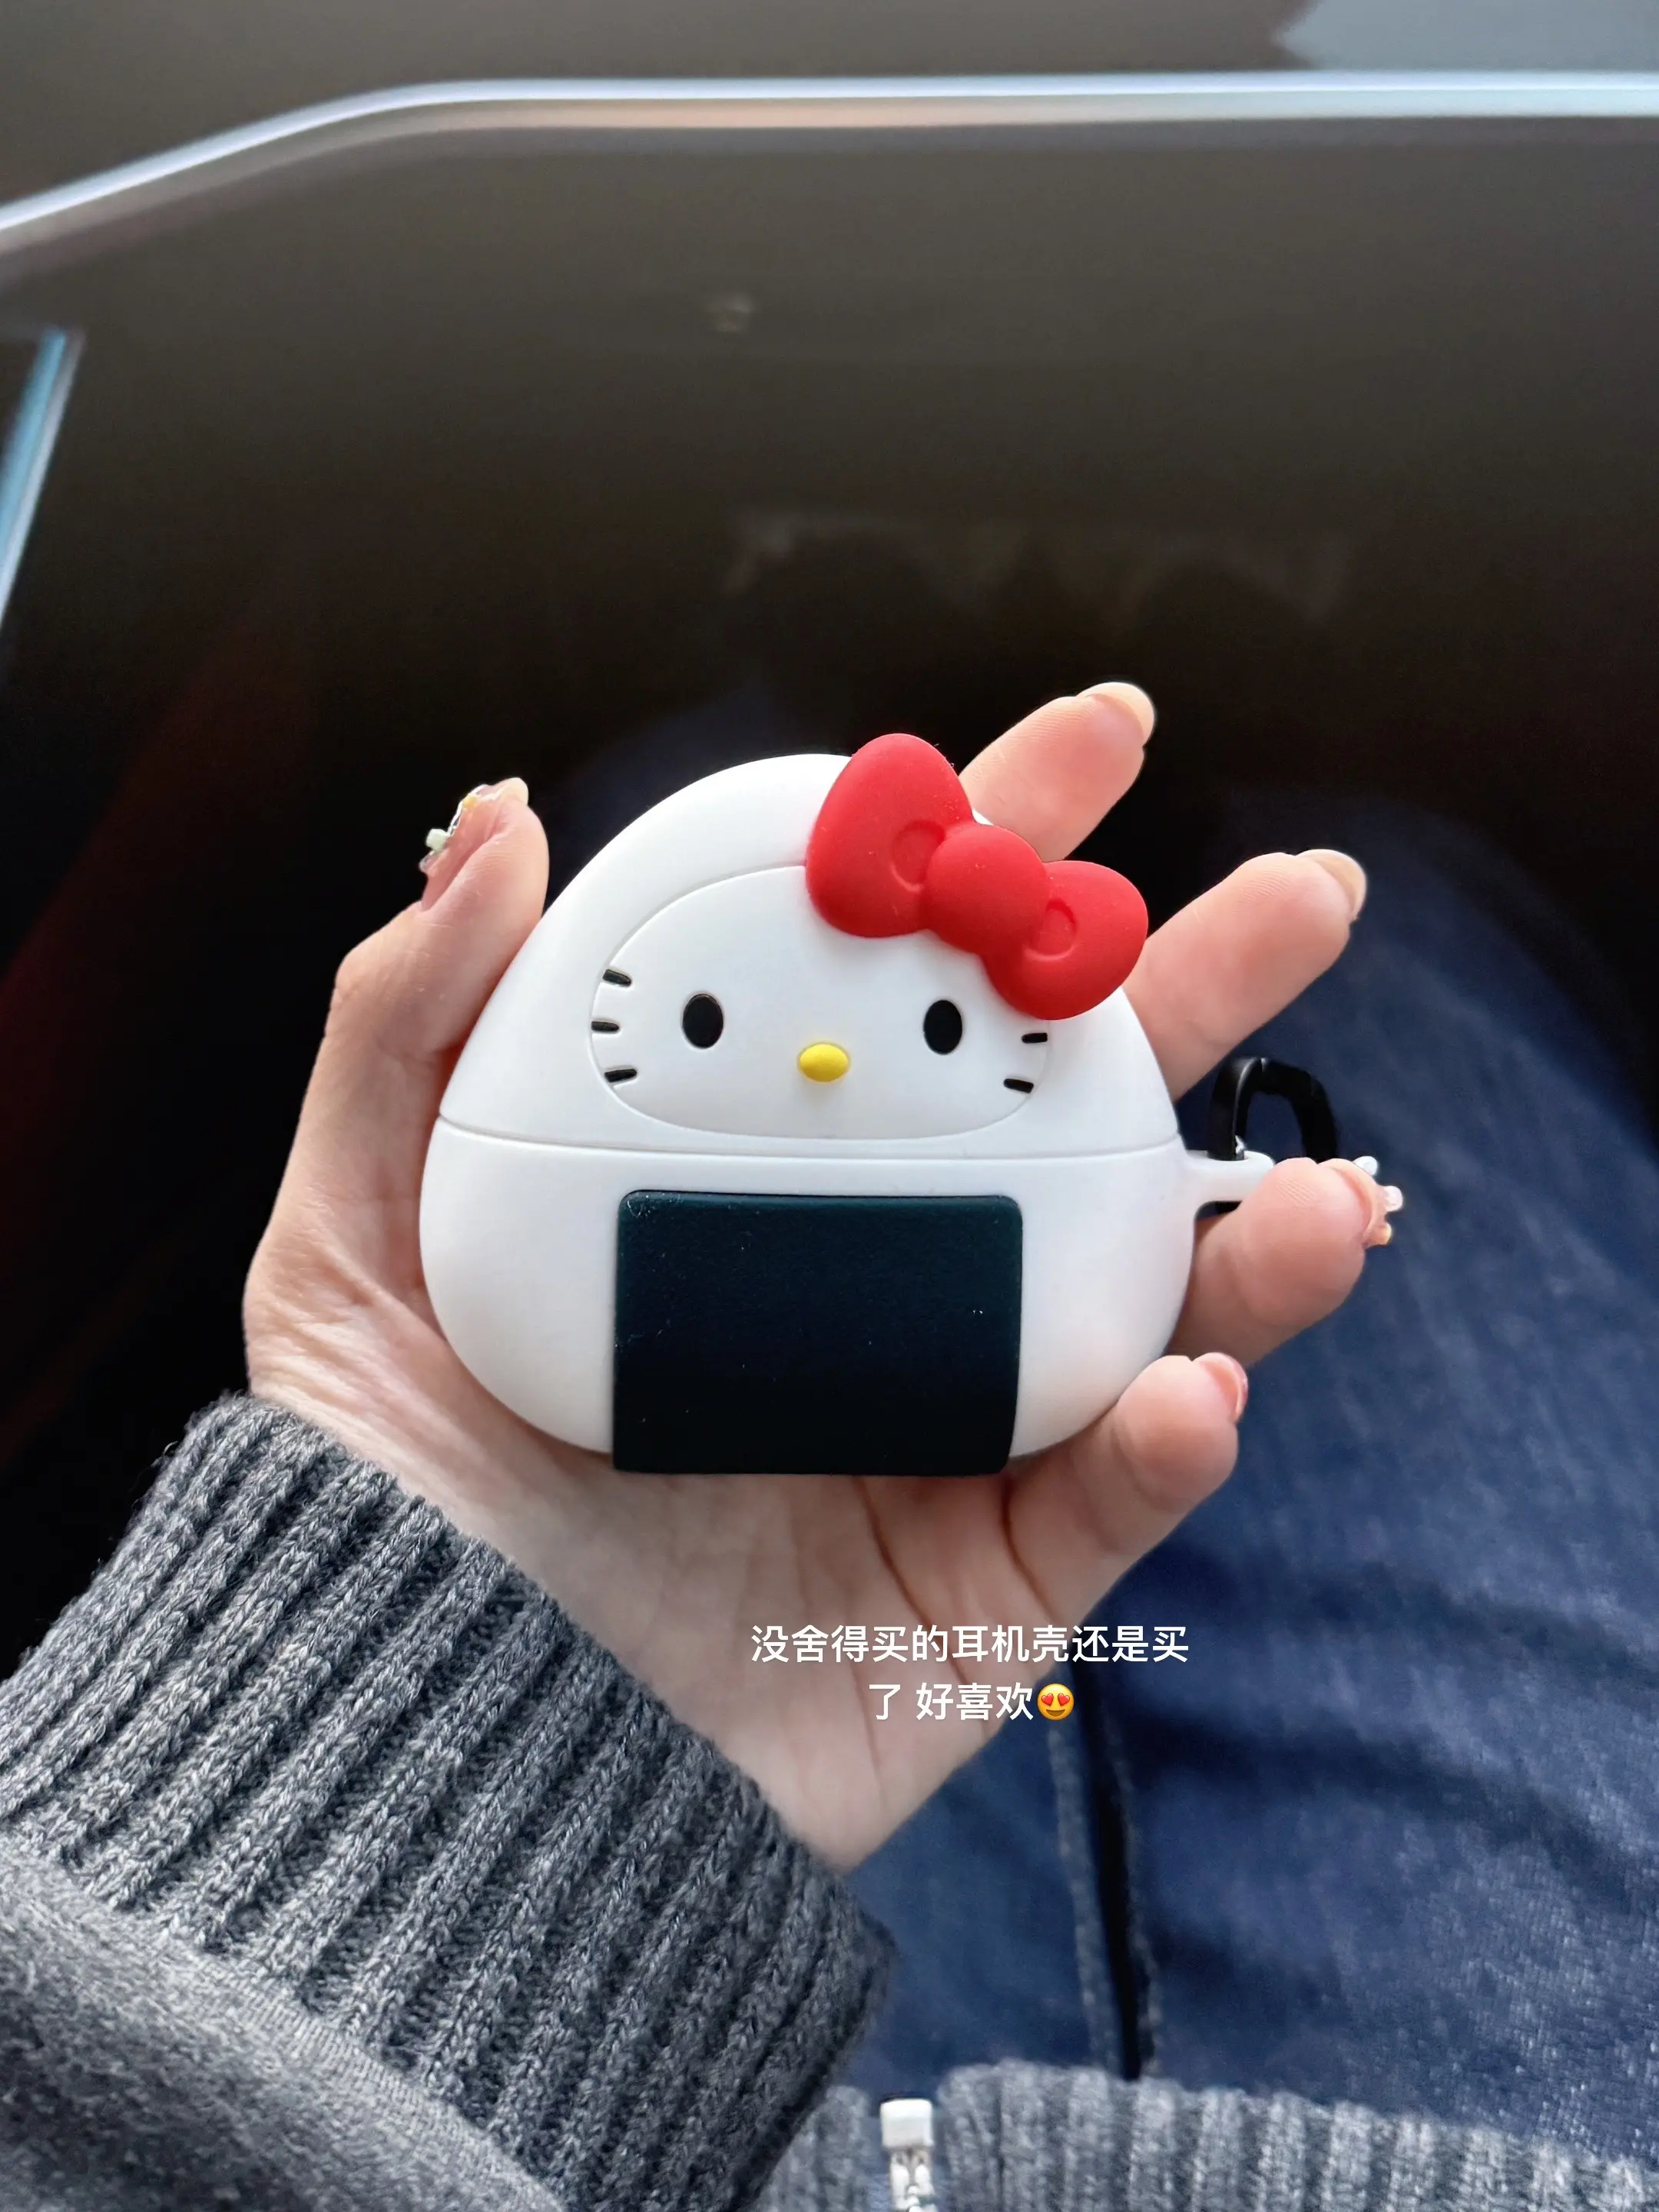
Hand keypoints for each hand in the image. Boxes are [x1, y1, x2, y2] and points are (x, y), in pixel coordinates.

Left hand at [245, 687, 1393, 1867]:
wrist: (428, 1754)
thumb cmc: (386, 1495)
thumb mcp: (350, 1235)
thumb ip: (411, 1020)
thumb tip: (498, 815)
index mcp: (747, 1176)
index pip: (890, 984)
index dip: (993, 860)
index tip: (1083, 749)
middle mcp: (864, 1275)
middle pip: (1054, 1114)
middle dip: (1191, 1005)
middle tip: (1308, 900)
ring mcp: (936, 1430)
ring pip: (1130, 1305)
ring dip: (1247, 1245)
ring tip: (1327, 1199)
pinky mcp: (977, 1586)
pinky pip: (1099, 1507)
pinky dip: (1160, 1446)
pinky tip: (1190, 1390)